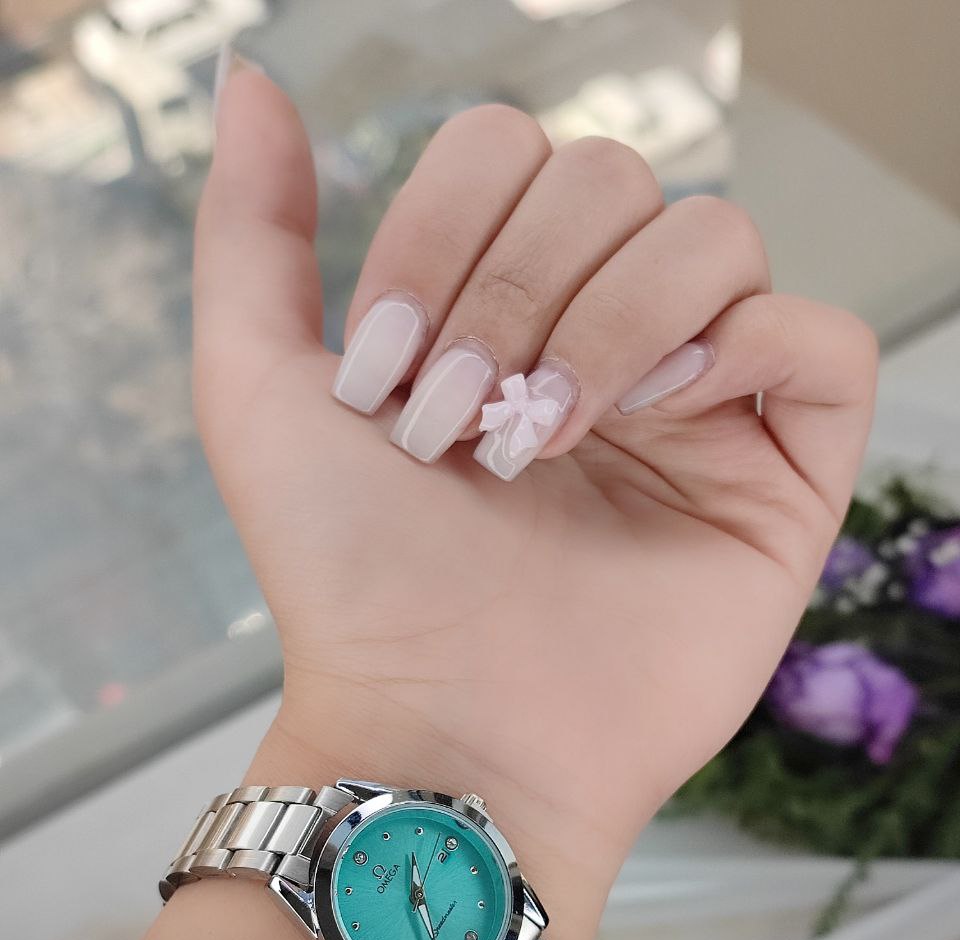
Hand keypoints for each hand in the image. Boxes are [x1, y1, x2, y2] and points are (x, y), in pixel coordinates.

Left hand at [195, 67, 875, 939]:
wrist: (441, 726)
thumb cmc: (352, 582)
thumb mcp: (255, 392)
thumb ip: (248, 232)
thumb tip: (254, 85)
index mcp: (496, 311)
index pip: (514, 154)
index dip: (446, 232)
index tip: (390, 373)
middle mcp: (601, 341)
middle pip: (615, 178)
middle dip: (518, 286)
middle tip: (463, 420)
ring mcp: (697, 408)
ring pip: (716, 238)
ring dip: (614, 322)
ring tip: (551, 438)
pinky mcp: (779, 480)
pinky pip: (821, 344)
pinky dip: (743, 351)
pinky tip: (662, 421)